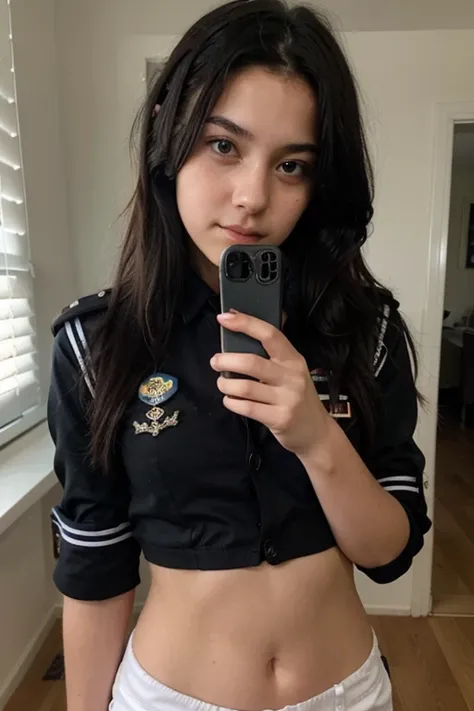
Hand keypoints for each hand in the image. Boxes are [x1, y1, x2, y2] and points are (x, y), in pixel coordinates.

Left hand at [210, 311, 330, 456]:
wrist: (317, 432)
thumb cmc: (298, 397)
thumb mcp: (293, 372)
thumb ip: (273, 356)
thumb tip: (242, 329)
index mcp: (294, 360)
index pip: (270, 335)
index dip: (245, 323)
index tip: (224, 317)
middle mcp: (292, 377)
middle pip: (252, 362)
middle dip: (226, 360)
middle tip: (215, 361)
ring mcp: (287, 399)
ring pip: (245, 387)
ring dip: (226, 384)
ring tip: (222, 384)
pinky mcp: (279, 419)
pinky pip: (247, 408)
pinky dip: (231, 403)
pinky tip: (230, 400)